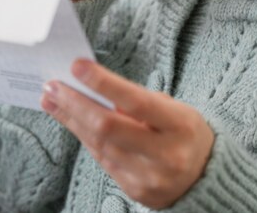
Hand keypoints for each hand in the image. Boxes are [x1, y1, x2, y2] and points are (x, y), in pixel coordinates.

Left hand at [41, 59, 214, 209]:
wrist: (205, 178)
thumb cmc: (184, 133)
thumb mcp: (173, 109)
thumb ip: (136, 101)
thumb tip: (91, 90)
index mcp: (181, 126)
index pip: (136, 102)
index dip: (104, 83)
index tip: (77, 66)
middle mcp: (166, 155)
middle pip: (108, 127)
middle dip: (75, 103)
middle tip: (52, 85)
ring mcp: (149, 177)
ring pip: (98, 143)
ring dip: (70, 118)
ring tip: (51, 99)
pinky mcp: (134, 190)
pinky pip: (100, 158)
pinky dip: (83, 135)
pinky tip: (69, 119)